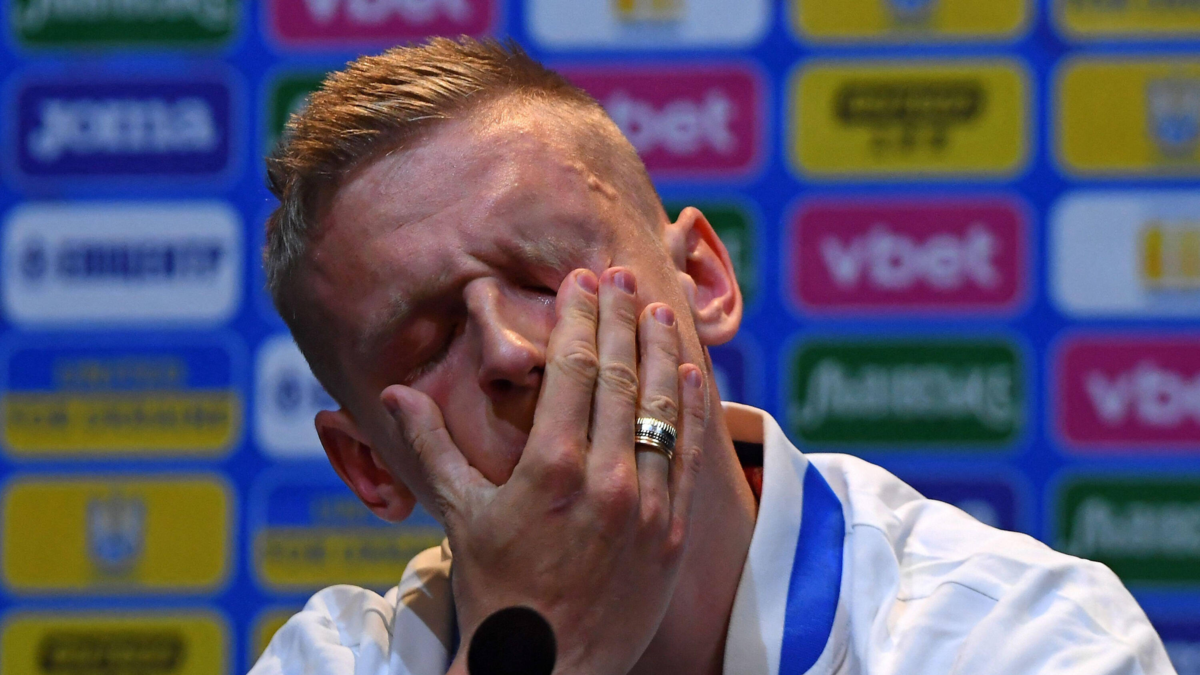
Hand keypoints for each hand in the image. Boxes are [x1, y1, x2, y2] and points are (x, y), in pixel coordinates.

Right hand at [381, 267, 706, 674]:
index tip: (582, 280)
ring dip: (661, 351)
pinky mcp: (672, 531)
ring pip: (661, 407)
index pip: (571, 369)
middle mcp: (604, 478)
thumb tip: (394, 393)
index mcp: (549, 468)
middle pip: (618, 375)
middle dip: (620, 318)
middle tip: (622, 277)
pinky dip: (691, 409)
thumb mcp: (459, 517)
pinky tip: (690, 372)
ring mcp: (645, 504)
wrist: (549, 668)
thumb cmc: (497, 592)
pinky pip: (688, 455)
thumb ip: (431, 448)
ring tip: (659, 308)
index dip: (579, 317)